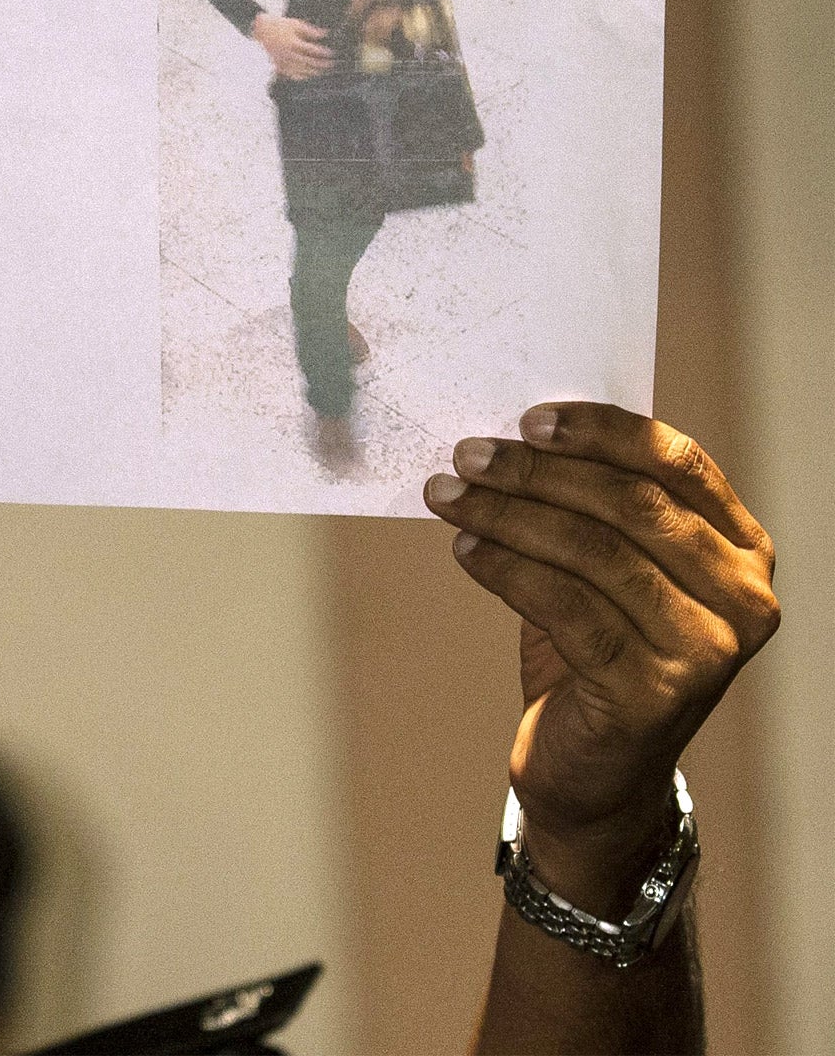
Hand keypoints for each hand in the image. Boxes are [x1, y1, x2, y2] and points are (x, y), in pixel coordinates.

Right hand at [251, 13, 334, 78]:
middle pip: (308, 62)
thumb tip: (324, 34)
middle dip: (321, 64)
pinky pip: (291, 74)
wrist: (259, 30)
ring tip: (322, 71)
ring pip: (301, 70)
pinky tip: (308, 75)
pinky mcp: (278, 65)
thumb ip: (310, 30)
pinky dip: (301, 76)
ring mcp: (283, 61)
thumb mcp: (295, 24)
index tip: (331, 53)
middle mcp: (288, 54)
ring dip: (313, 71)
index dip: (323, 52)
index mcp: (292, 43)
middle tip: (331, 64)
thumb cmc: (278, 25)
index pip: (312, 50)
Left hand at [425, 404, 778, 908]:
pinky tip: (466, 550)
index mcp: (742, 550)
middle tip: (468, 455)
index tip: (528, 418)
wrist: (593, 773)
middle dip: (539, 472)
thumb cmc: (593, 651)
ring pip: (594, 553)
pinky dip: (507, 569)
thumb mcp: (607, 571)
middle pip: (631, 505)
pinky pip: (566, 608)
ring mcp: (706, 651)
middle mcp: (742, 599)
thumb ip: (591, 508)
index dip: (602, 432)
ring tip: (449, 497)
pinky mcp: (654, 693)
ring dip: (509, 515)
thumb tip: (512, 435)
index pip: (679, 465)